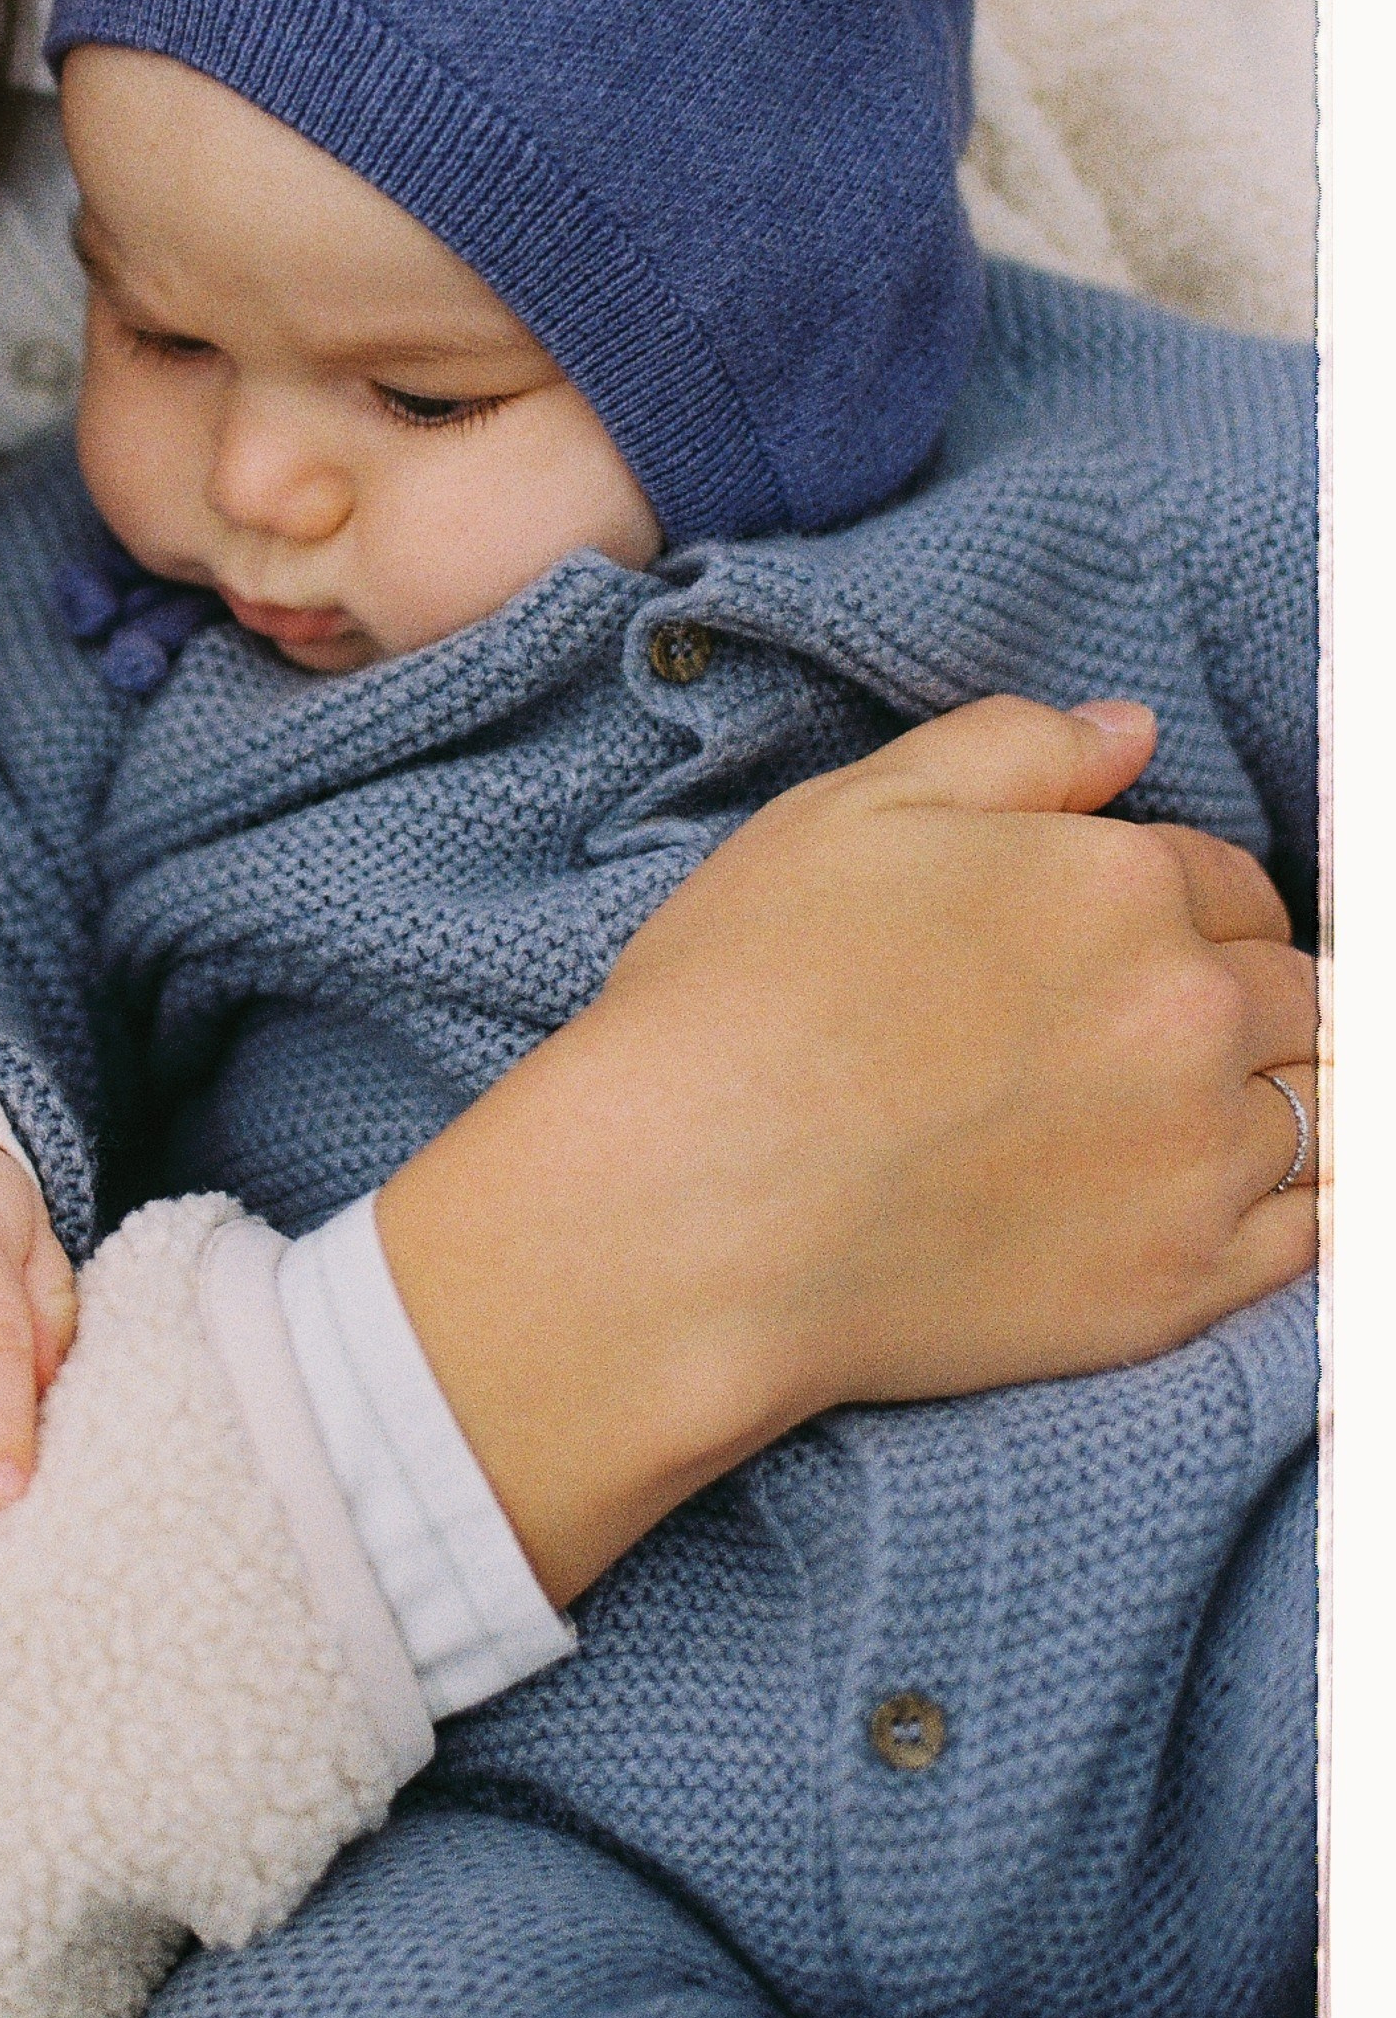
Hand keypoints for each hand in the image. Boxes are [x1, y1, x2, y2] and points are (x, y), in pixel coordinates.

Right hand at [379, 696, 1317, 1604]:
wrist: (688, 1216)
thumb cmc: (739, 1004)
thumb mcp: (844, 817)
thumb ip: (1006, 752)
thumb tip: (1128, 732)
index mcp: (1117, 883)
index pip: (1226, 878)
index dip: (1185, 904)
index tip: (1134, 944)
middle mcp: (1188, 1011)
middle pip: (1296, 988)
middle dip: (1248, 996)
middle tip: (1168, 1033)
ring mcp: (1197, 1157)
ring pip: (1329, 1106)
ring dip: (1290, 1096)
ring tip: (1216, 1113)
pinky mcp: (1182, 1285)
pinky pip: (1323, 1238)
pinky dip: (1309, 1206)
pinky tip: (1244, 1196)